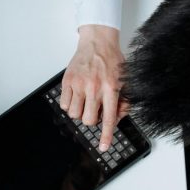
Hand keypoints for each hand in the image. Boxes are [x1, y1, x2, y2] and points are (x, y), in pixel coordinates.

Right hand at [61, 25, 126, 150]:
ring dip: (79, 112)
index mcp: (111, 88)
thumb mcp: (124, 80)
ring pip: (74, 114)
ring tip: (84, 101)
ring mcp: (79, 84)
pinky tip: (76, 95)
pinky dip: (69, 104)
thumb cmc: (111, 60)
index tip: (104, 147)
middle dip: (91, 119)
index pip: (109, 118)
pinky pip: (64, 104)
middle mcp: (95, 88)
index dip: (106, 135)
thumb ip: (124, 101)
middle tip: (94, 109)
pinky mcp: (68, 81)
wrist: (97, 41)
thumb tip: (118, 119)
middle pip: (89, 120)